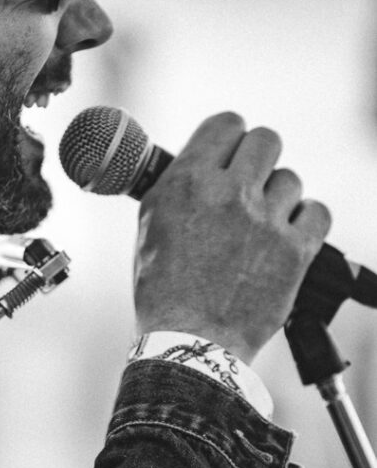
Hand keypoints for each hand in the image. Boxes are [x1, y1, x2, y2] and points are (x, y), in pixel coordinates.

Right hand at [134, 112, 331, 363]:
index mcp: (187, 182)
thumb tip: (197, 161)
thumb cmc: (163, 290)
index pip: (226, 124)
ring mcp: (265, 221)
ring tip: (261, 225)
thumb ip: (176, 184)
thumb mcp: (150, 226)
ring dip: (278, 197)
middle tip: (250, 183)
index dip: (231, 136)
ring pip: (291, 179)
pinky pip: (318, 212)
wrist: (191, 343)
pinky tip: (287, 235)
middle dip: (259, 159)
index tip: (231, 151)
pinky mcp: (295, 251)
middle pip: (266, 140)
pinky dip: (306, 221)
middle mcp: (228, 193)